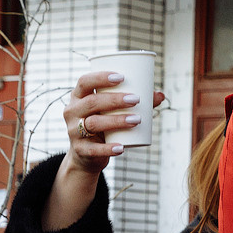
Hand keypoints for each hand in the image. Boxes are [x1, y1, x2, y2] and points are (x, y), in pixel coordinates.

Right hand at [49, 70, 163, 231]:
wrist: (86, 155)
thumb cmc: (102, 124)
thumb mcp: (111, 111)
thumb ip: (133, 102)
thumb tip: (160, 95)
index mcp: (78, 97)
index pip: (84, 82)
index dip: (101, 78)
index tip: (121, 77)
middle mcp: (72, 112)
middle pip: (92, 102)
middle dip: (115, 100)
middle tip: (136, 99)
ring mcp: (74, 131)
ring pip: (94, 124)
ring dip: (116, 121)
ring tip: (137, 120)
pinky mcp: (80, 150)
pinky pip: (94, 149)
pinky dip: (108, 149)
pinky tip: (121, 147)